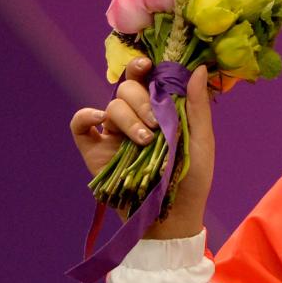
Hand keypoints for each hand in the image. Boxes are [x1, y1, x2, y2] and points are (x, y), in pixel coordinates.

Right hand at [69, 58, 214, 238]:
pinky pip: (80, 125)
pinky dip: (86, 117)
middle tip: (156, 124)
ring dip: (128, 119)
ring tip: (145, 141)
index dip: (143, 68)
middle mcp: (136, 118)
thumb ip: (197, 105)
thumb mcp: (200, 141)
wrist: (172, 216)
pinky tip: (101, 124)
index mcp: (161, 111)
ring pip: (111, 106)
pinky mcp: (95, 151)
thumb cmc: (192, 179)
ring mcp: (114, 134)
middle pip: (127, 89)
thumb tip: (196, 69)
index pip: (146, 80)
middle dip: (142, 102)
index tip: (148, 66)